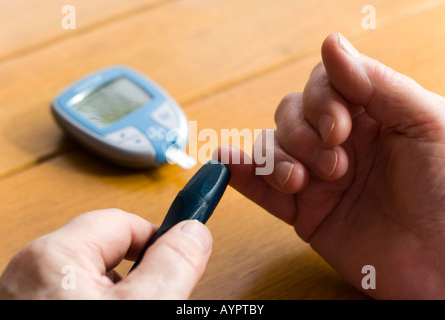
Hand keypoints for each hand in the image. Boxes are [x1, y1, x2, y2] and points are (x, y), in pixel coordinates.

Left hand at [0, 209, 211, 298]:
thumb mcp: (144, 310)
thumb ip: (174, 263)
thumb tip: (193, 233)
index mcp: (54, 257)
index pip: (122, 224)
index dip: (157, 239)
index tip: (181, 256)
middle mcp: (30, 274)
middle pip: (106, 253)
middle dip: (139, 277)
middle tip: (156, 301)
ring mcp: (25, 299)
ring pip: (91, 282)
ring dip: (119, 298)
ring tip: (131, 314)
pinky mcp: (29, 314)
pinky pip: (73, 301)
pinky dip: (96, 308)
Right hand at [216, 33, 444, 298]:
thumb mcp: (426, 124)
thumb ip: (378, 83)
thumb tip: (331, 44)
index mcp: (370, 116)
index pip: (323, 86)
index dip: (321, 100)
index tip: (340, 127)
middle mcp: (340, 144)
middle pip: (290, 114)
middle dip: (303, 135)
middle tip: (335, 163)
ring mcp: (319, 178)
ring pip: (272, 147)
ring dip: (278, 158)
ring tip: (301, 181)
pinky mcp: (304, 213)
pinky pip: (263, 190)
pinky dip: (242, 174)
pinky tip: (226, 161)